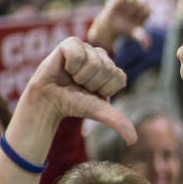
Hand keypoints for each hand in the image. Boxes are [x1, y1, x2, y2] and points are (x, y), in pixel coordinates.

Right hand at [19, 37, 134, 141]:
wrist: (49, 99)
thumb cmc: (75, 104)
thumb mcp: (99, 112)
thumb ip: (119, 122)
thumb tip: (133, 141)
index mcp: (113, 72)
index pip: (120, 77)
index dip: (104, 89)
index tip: (92, 93)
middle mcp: (102, 58)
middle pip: (107, 69)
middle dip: (92, 83)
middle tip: (79, 85)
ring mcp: (87, 48)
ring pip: (94, 62)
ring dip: (80, 75)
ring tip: (72, 77)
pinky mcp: (71, 43)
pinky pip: (78, 54)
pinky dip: (70, 66)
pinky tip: (65, 67)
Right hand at [87, 0, 151, 51]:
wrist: (110, 26)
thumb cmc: (125, 30)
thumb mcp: (134, 34)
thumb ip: (141, 38)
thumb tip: (147, 47)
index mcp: (145, 12)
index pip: (148, 9)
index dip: (142, 13)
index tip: (136, 19)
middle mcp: (139, 4)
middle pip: (142, 2)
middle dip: (136, 8)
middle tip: (129, 14)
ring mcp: (130, 0)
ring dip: (129, 3)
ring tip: (125, 11)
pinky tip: (118, 6)